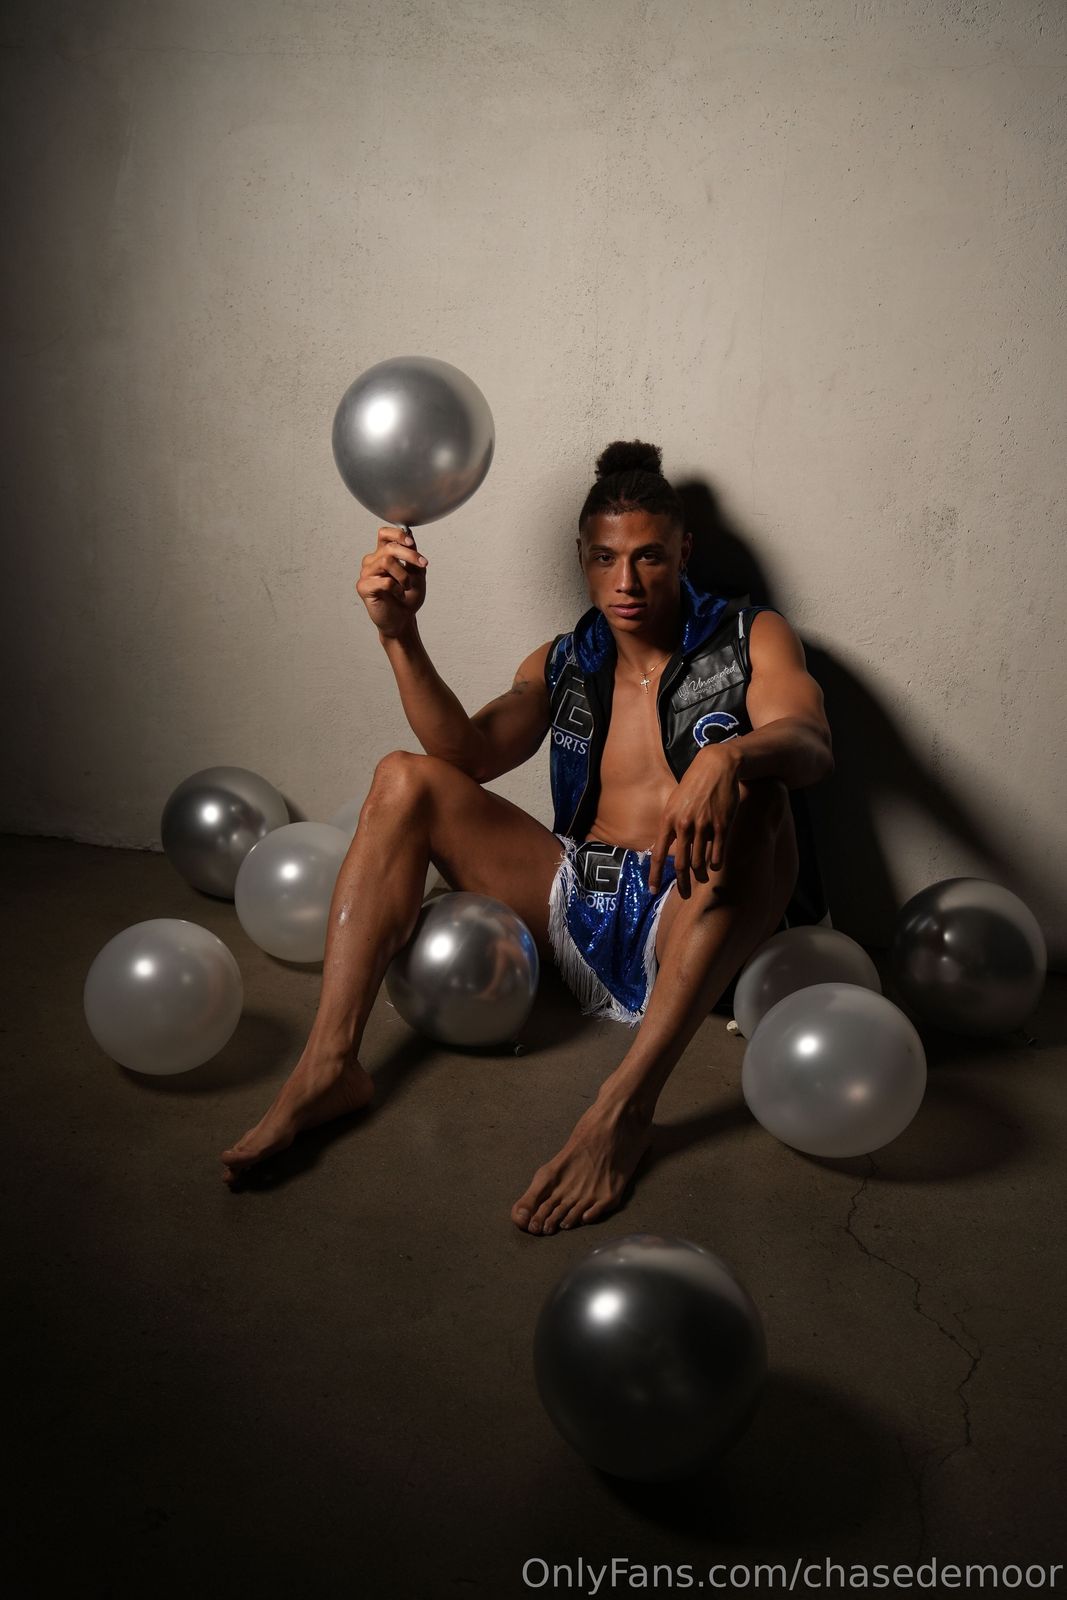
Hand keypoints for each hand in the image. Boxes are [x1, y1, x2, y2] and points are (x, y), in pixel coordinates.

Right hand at [355, 525, 429, 637]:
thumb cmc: (408, 597)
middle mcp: (373, 562)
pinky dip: (397, 588)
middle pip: (389, 548)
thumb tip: (410, 534)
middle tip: (423, 565)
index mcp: (383, 555)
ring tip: (407, 586)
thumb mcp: (417, 574)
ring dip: (403, 575)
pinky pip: (384, 581)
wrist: (403, 620)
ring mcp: (366, 574)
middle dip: (410, 555)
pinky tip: (399, 595)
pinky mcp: (363, 587)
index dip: (397, 534)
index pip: (384, 534)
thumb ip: (413, 555)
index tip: (412, 543)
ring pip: (386, 561)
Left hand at [648, 744, 741, 898]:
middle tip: (685, 895)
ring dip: (701, 875)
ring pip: (700, 862)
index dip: (655, 874)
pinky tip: (714, 866)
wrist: (717, 766)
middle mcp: (684, 825)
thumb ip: (672, 825)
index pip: (658, 854)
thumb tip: (670, 848)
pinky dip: (715, 864)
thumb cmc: (694, 784)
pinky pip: (717, 853)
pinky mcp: (722, 825)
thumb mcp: (675, 802)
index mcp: (668, 819)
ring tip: (702, 878)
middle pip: (680, 864)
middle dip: (682, 884)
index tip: (653, 890)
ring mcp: (704, 826)